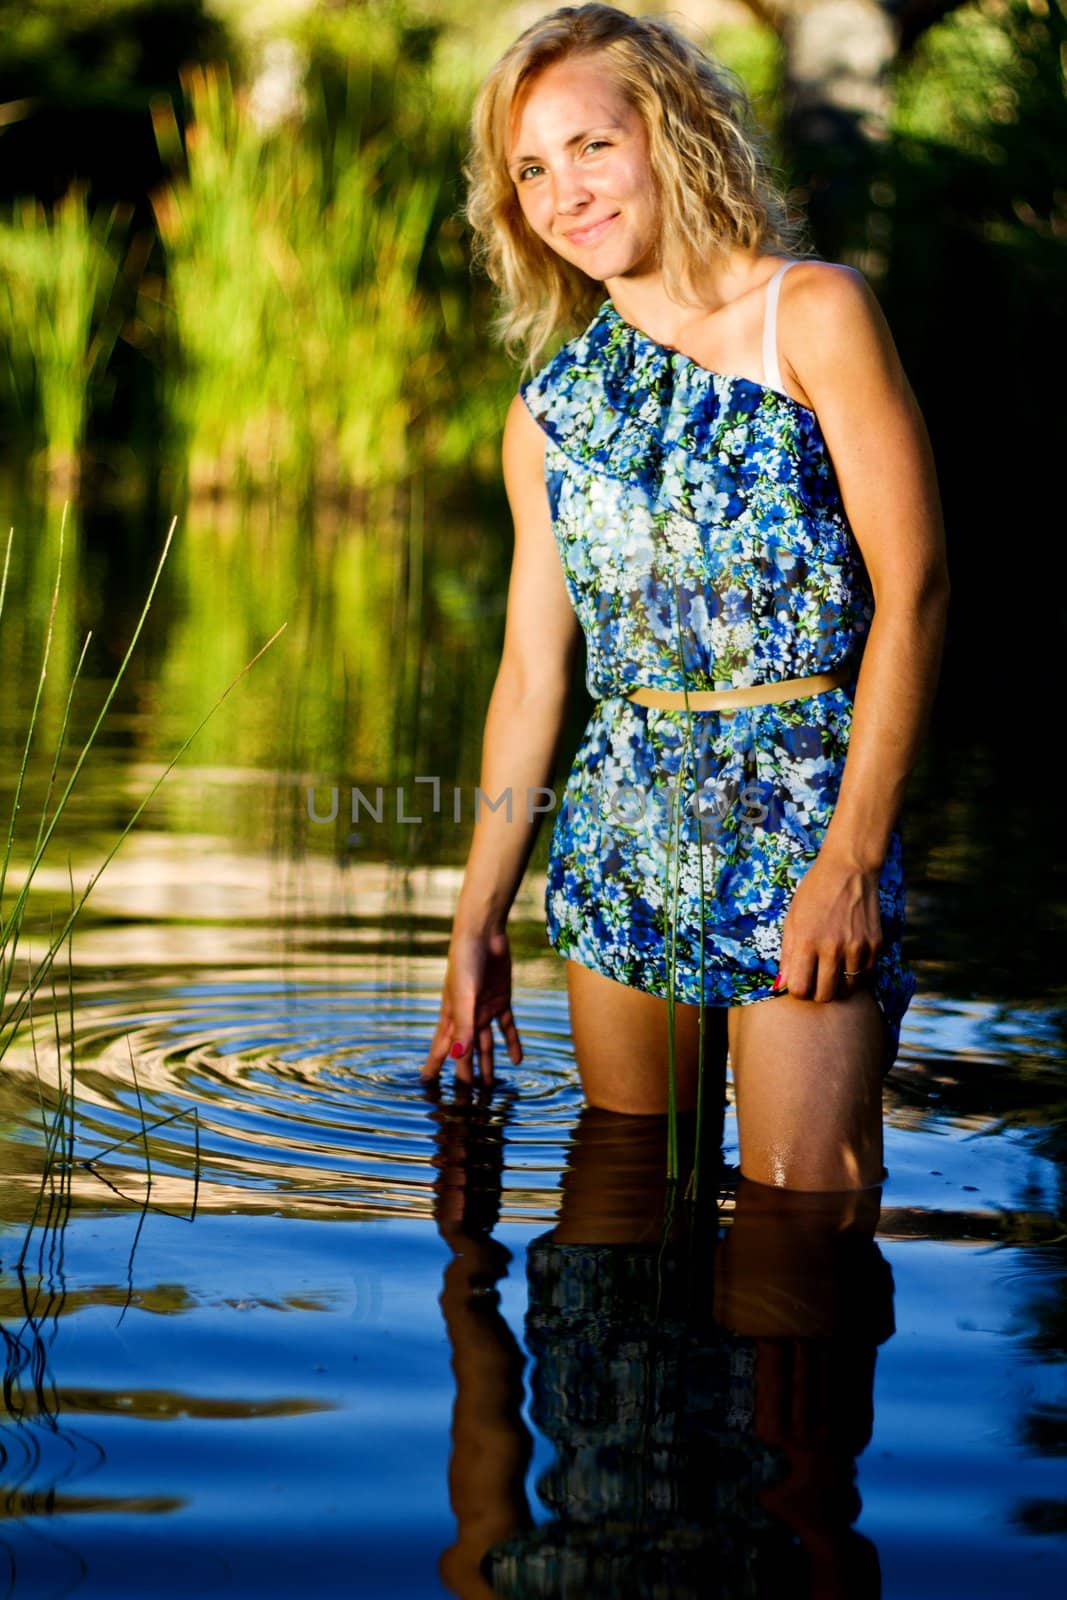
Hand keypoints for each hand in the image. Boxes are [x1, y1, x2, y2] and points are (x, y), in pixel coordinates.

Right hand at [421, 926, 522, 1087]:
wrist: (484, 933)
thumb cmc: (466, 961)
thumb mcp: (465, 996)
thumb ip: (464, 1027)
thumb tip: (459, 1057)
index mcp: (451, 1016)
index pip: (441, 1048)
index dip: (434, 1067)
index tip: (427, 1085)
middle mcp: (466, 1016)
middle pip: (465, 1052)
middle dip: (465, 1074)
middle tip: (466, 1098)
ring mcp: (484, 1009)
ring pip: (486, 1044)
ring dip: (488, 1064)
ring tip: (491, 1087)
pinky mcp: (501, 1000)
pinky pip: (507, 1027)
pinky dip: (512, 1043)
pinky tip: (517, 1060)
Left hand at [776, 853, 881, 1002]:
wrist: (849, 869)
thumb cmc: (814, 893)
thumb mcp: (792, 919)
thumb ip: (787, 954)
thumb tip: (782, 985)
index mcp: (808, 941)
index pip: (800, 989)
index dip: (797, 991)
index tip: (799, 983)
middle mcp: (834, 948)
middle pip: (825, 995)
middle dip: (817, 993)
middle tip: (816, 980)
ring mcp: (858, 948)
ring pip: (848, 989)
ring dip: (839, 985)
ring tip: (833, 970)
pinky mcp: (876, 945)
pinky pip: (866, 975)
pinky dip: (857, 974)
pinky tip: (848, 960)